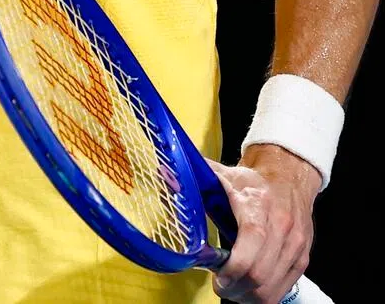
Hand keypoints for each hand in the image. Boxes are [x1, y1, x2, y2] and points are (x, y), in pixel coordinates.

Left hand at [206, 145, 321, 302]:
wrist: (288, 177)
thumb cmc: (250, 180)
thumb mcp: (221, 173)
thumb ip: (194, 176)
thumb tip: (162, 172)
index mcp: (258, 206)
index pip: (251, 245)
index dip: (232, 269)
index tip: (216, 277)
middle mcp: (282, 229)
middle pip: (260, 275)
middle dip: (235, 288)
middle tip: (219, 286)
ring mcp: (295, 247)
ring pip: (272, 289)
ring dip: (248, 296)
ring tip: (231, 289)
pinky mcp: (301, 260)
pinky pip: (283, 290)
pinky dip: (263, 296)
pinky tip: (247, 289)